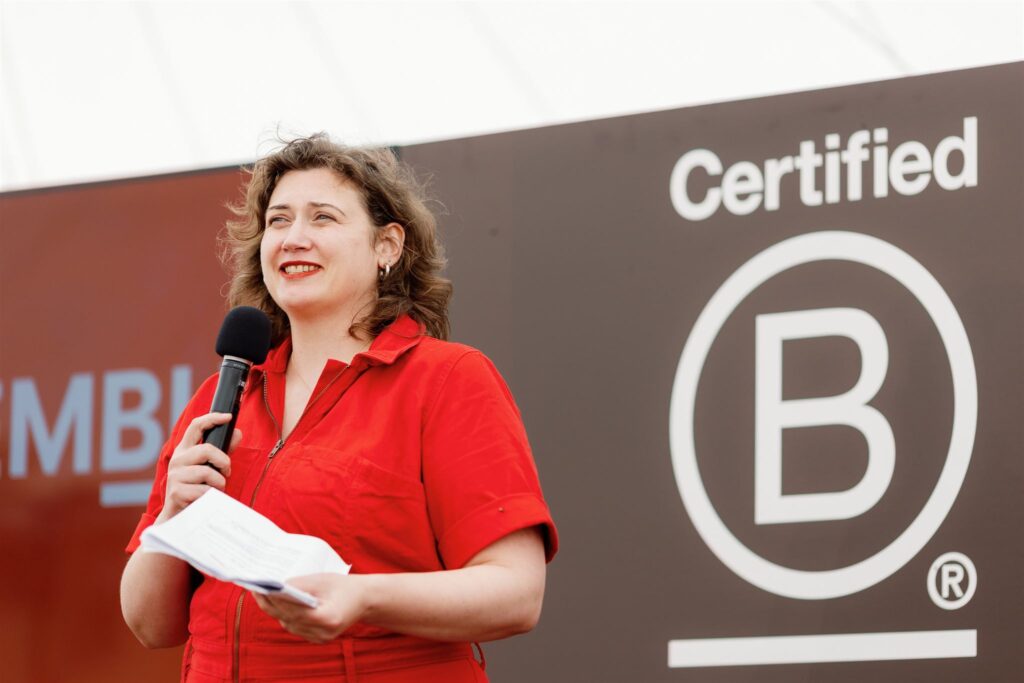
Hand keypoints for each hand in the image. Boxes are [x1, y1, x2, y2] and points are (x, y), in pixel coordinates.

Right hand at [155, 412, 241, 523]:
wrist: (179, 517)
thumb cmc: (196, 489)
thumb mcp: (210, 467)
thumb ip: (223, 451)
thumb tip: (237, 433)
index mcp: (185, 451)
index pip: (195, 426)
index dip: (212, 418)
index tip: (228, 416)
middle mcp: (177, 460)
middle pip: (207, 450)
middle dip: (223, 462)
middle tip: (226, 472)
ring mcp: (175, 476)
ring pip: (207, 472)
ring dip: (219, 483)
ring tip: (215, 489)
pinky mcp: (176, 492)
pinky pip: (204, 490)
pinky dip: (211, 496)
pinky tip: (206, 499)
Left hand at [251, 574, 368, 643]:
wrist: (364, 599)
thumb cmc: (344, 586)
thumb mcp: (323, 580)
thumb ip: (299, 585)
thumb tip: (276, 586)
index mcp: (328, 618)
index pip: (295, 610)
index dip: (276, 600)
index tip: (262, 589)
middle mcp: (323, 632)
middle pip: (289, 619)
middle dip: (271, 604)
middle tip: (256, 589)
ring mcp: (320, 638)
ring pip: (289, 625)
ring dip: (276, 610)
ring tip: (263, 595)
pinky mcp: (317, 639)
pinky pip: (295, 627)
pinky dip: (285, 615)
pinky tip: (277, 604)